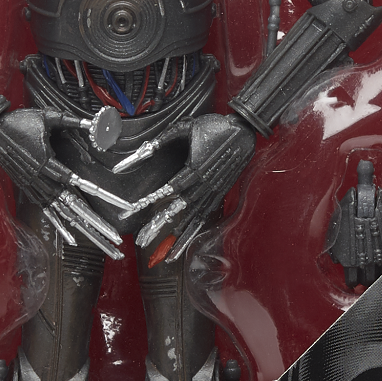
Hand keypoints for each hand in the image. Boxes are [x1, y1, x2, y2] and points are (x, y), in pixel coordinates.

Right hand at [0, 108, 130, 258]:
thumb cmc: (19, 122)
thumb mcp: (48, 117)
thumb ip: (73, 121)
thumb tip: (97, 122)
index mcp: (47, 164)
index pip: (78, 183)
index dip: (100, 194)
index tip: (120, 206)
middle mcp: (42, 180)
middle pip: (74, 207)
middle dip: (96, 223)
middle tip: (115, 239)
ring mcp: (35, 187)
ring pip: (63, 213)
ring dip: (83, 227)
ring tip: (100, 241)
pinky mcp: (29, 190)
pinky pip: (47, 212)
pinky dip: (60, 225)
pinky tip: (72, 237)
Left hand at [122, 113, 255, 261]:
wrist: (245, 130)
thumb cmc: (215, 126)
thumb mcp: (184, 128)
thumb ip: (160, 141)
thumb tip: (141, 150)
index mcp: (196, 167)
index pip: (171, 188)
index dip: (154, 199)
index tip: (137, 209)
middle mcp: (205, 183)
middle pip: (180, 209)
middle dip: (160, 224)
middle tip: (144, 238)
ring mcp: (214, 191)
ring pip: (194, 219)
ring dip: (179, 237)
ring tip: (167, 254)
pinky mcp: (220, 194)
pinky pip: (205, 216)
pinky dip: (195, 231)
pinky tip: (185, 242)